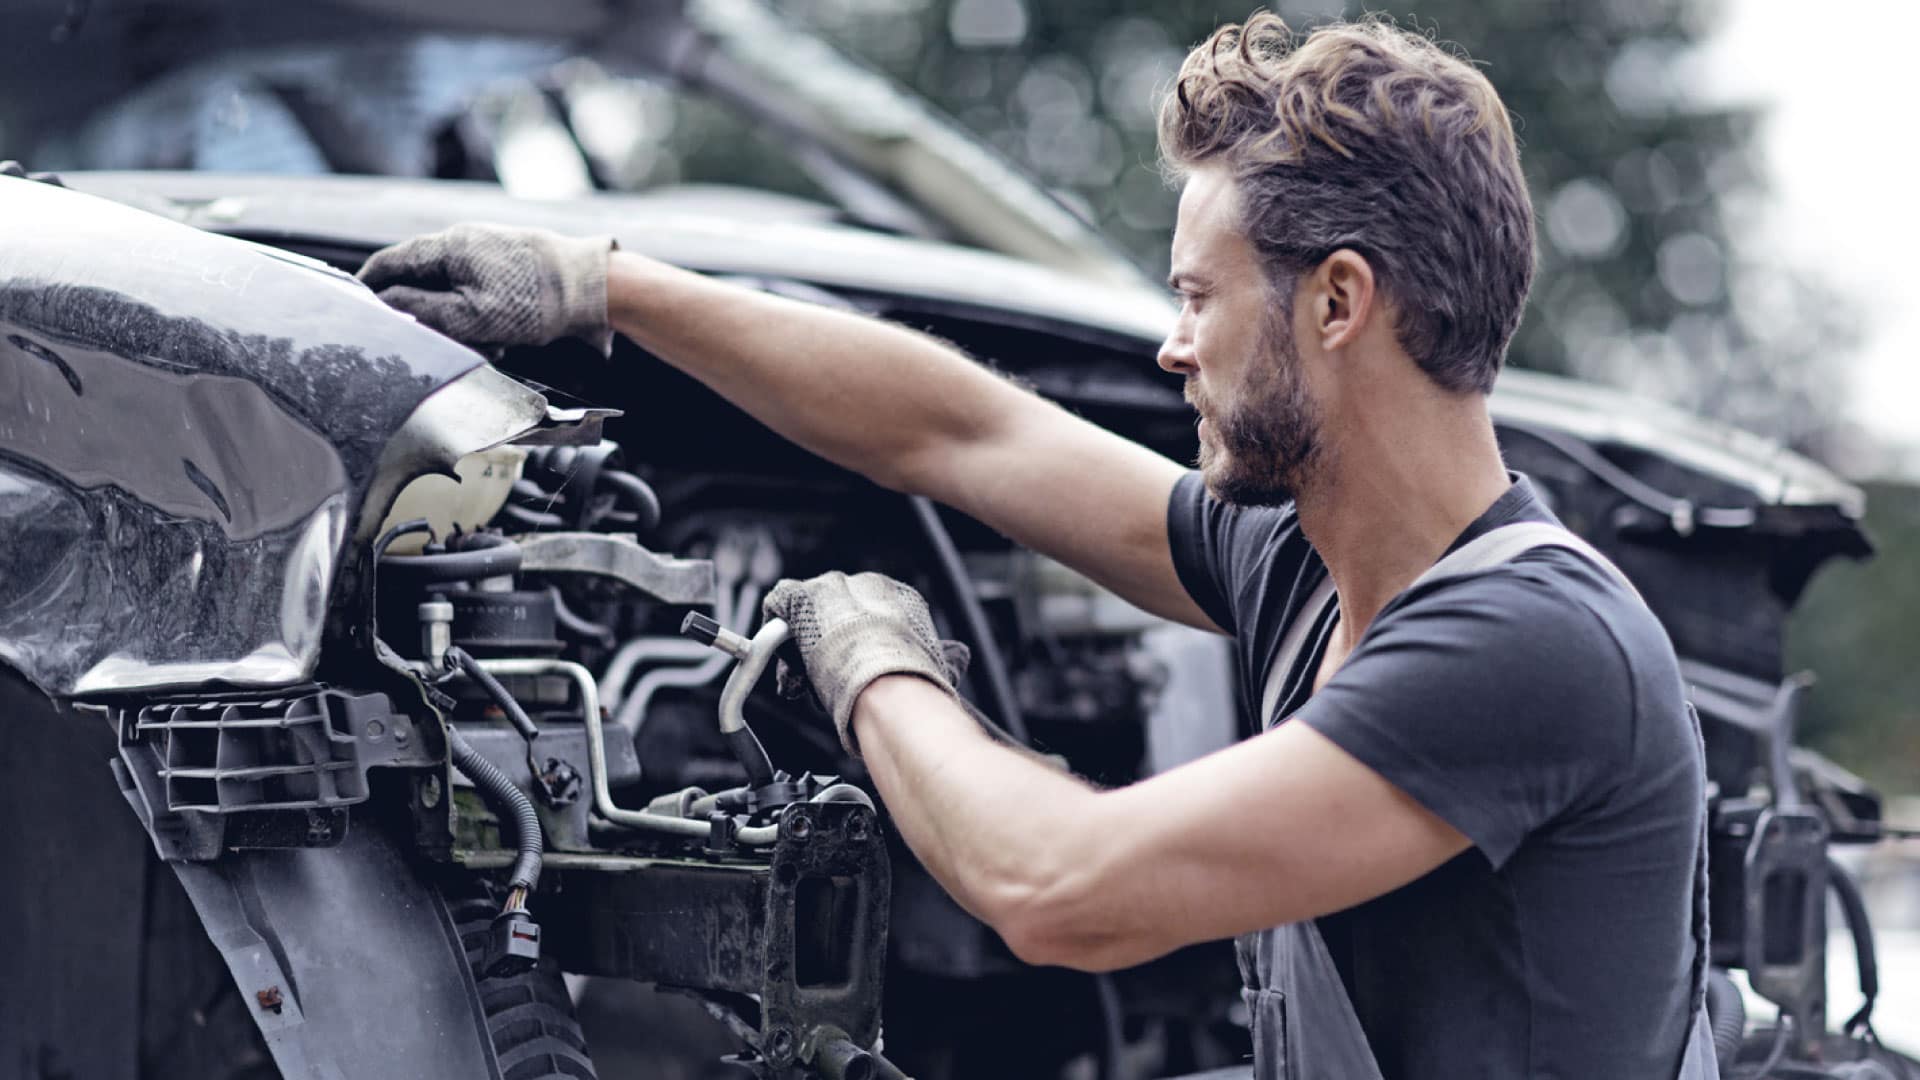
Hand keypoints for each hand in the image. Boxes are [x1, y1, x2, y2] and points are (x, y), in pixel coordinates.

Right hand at [358, 223, 615, 352]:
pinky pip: (479, 289)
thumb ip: (423, 309)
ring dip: (458, 319)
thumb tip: (387, 303)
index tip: (354, 305)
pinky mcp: (508, 262)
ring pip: (452, 287)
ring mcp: (487, 248)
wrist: (594, 288)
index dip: (369, 284)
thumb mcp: (471, 315)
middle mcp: (464, 239)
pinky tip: (502, 336)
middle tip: (432, 340)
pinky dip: (481, 314)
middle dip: (423, 311)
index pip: (391, 261)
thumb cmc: (535, 302)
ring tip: (486, 343)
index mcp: (448, 245)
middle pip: (420, 276)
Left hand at [762, 571, 970, 755]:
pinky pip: (780, 602)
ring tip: (806, 676)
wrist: (890, 692)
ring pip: (807, 608)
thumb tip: (957, 657)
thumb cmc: (913, 688)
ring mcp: (834, 589)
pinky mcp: (803, 597)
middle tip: (823, 674)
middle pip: (835, 606)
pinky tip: (783, 655)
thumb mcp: (938, 664)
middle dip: (826, 639)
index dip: (853, 640)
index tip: (848, 664)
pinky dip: (776, 627)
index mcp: (902, 597)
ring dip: (802, 641)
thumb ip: (941, 655)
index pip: (867, 610)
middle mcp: (868, 585)